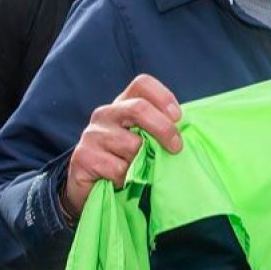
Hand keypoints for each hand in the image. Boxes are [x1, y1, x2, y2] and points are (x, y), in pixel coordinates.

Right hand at [64, 75, 182, 216]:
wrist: (92, 185)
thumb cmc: (128, 158)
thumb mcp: (145, 139)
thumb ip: (161, 128)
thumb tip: (187, 127)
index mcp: (123, 104)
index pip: (142, 84)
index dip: (164, 97)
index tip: (178, 118)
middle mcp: (105, 113)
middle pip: (139, 108)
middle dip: (163, 128)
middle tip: (176, 147)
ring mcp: (92, 134)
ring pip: (132, 145)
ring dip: (142, 162)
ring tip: (136, 169)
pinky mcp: (82, 157)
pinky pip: (118, 168)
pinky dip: (127, 178)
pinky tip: (121, 179)